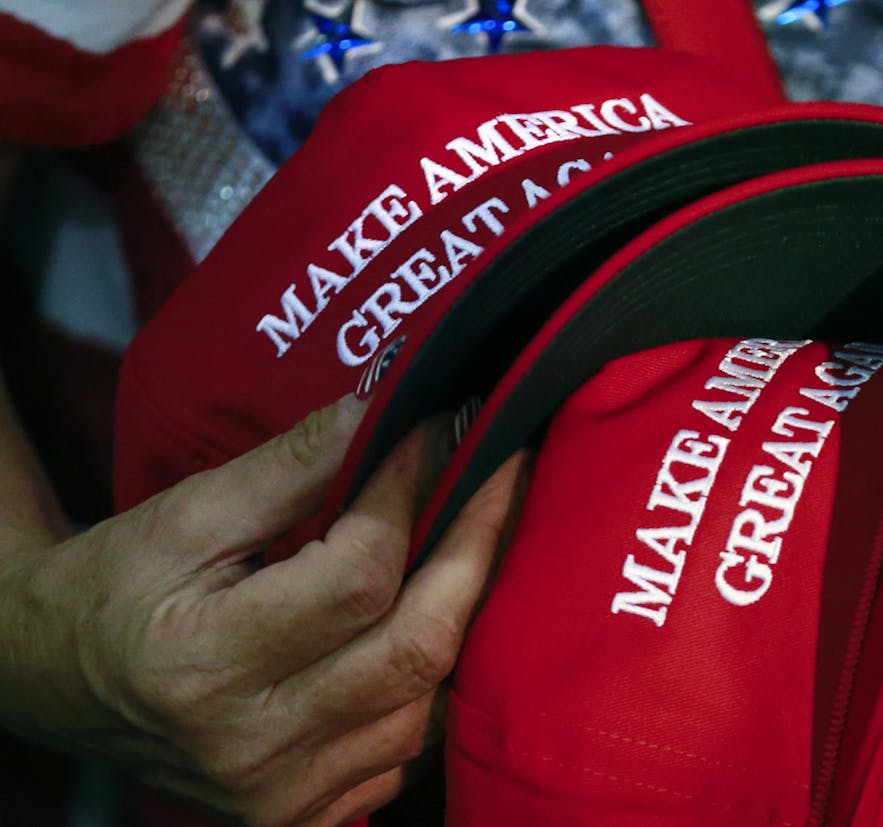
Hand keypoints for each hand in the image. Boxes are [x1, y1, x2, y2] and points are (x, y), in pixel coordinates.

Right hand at [0, 395, 527, 825]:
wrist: (56, 682)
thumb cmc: (117, 587)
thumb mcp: (186, 514)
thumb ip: (290, 467)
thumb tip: (386, 407)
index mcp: (204, 665)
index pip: (357, 575)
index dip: (411, 492)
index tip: (443, 425)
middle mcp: (251, 747)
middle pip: (417, 646)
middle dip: (478, 544)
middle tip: (507, 469)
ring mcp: (285, 795)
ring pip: (428, 700)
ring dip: (464, 610)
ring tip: (477, 533)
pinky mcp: (308, 817)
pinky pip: (409, 746)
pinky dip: (433, 677)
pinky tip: (434, 614)